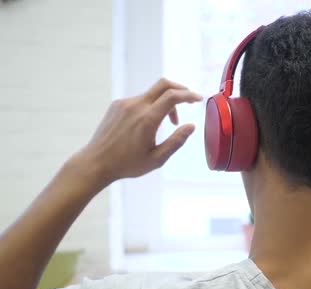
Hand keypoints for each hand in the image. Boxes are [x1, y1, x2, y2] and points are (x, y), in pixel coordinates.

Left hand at [72, 78, 202, 184]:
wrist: (95, 163)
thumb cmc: (127, 164)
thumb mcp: (157, 159)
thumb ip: (176, 141)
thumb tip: (191, 126)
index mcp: (147, 119)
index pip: (172, 96)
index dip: (189, 95)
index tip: (199, 99)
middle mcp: (135, 106)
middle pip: (163, 84)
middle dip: (180, 89)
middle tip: (189, 100)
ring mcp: (124, 104)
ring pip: (152, 93)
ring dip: (165, 102)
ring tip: (168, 122)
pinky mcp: (117, 105)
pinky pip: (140, 99)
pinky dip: (151, 105)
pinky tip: (150, 122)